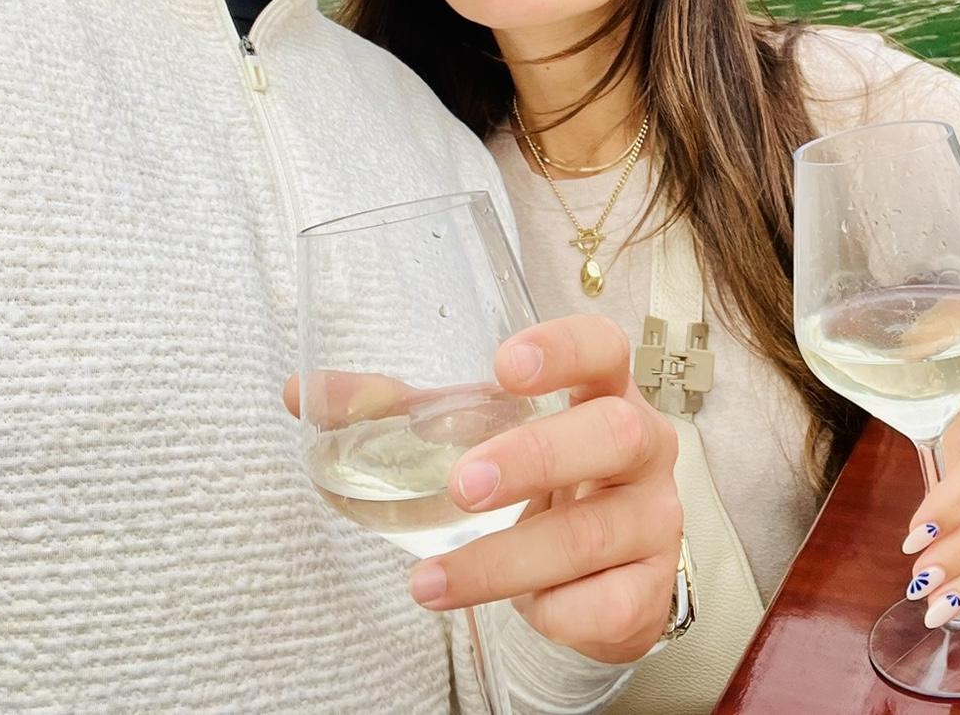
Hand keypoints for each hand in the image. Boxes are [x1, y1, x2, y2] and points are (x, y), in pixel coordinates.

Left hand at [404, 316, 680, 662]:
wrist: (611, 563)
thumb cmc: (545, 476)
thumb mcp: (484, 434)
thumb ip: (401, 412)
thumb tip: (303, 392)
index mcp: (605, 390)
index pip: (603, 348)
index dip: (563, 350)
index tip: (505, 364)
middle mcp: (644, 446)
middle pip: (613, 436)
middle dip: (537, 459)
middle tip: (463, 487)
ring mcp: (655, 518)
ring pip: (592, 535)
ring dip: (506, 560)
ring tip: (430, 583)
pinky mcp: (652, 588)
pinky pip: (605, 604)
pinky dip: (552, 612)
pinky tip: (524, 609)